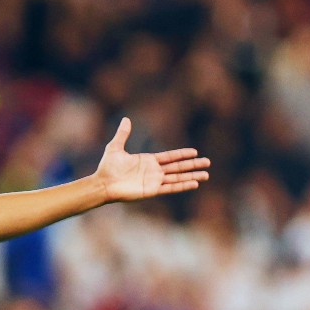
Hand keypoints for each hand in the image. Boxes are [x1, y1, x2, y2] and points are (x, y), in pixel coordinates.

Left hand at [95, 118, 209, 201]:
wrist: (102, 184)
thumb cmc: (107, 167)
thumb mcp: (115, 147)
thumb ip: (123, 134)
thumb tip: (126, 119)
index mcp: (148, 161)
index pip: (170, 157)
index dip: (182, 154)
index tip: (195, 152)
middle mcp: (153, 171)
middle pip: (178, 167)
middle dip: (193, 165)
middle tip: (207, 162)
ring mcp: (153, 181)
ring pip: (177, 178)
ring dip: (192, 176)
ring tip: (206, 175)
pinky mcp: (151, 190)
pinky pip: (170, 187)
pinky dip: (182, 185)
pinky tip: (194, 183)